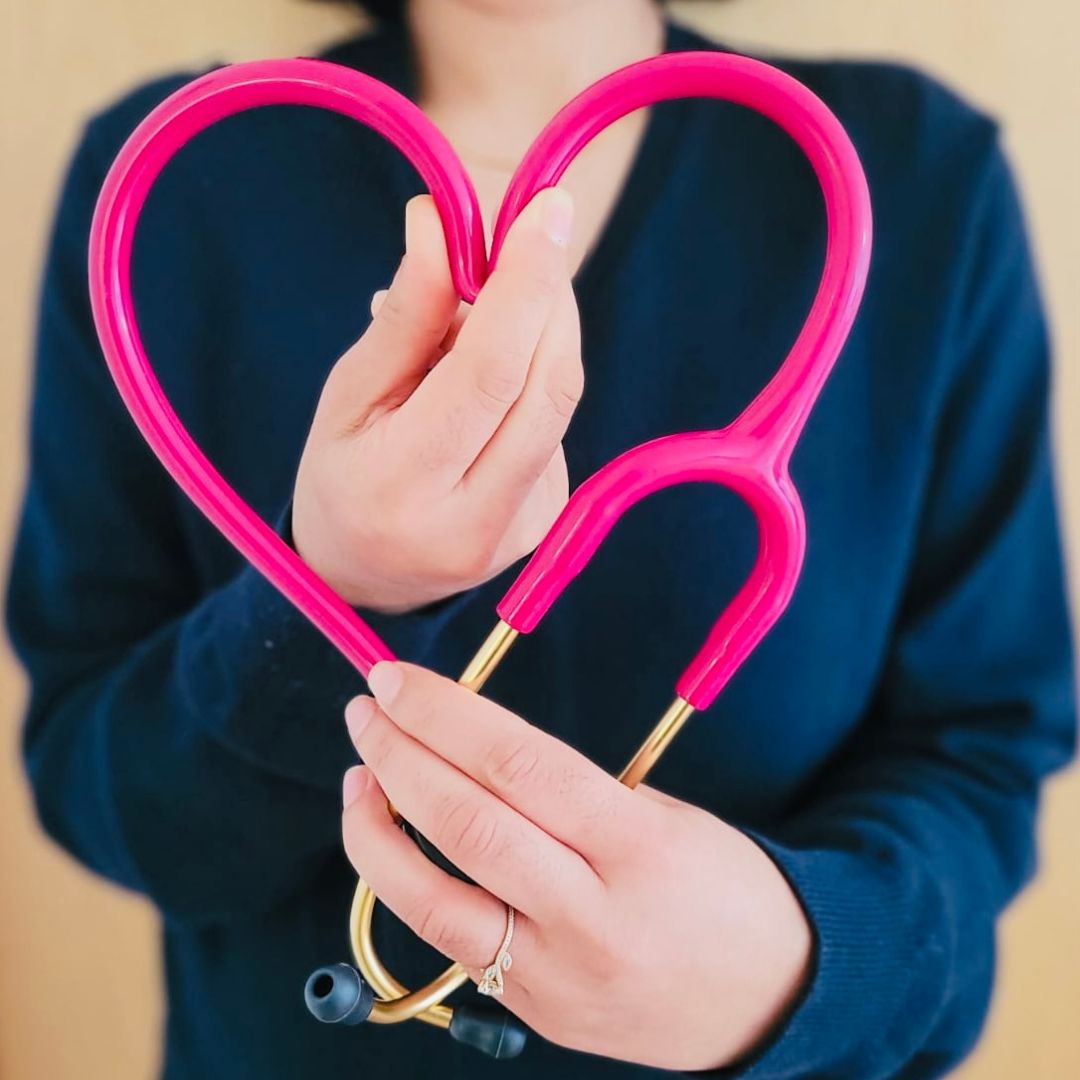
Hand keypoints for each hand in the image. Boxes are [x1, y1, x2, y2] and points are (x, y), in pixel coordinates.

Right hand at [293, 189, 581, 613]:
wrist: (362, 582)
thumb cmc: (342, 476)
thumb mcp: (348, 393)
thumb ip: (407, 315)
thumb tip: (440, 222)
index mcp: (404, 486)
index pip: (491, 371)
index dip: (527, 283)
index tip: (549, 209)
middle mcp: (475, 521)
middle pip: (547, 383)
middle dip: (548, 295)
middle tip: (529, 234)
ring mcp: (522, 532)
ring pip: (557, 399)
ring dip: (538, 335)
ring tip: (474, 332)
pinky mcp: (548, 527)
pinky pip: (555, 425)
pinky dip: (532, 381)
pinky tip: (489, 392)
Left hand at [342, 663, 811, 1070]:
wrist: (770, 1000)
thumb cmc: (723, 889)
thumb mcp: (667, 820)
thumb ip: (572, 794)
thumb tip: (468, 748)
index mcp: (638, 848)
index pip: (519, 765)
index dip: (445, 715)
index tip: (398, 680)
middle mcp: (591, 915)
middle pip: (467, 823)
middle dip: (399, 755)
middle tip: (366, 710)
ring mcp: (554, 975)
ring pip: (432, 900)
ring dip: (375, 830)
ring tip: (359, 777)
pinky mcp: (532, 1013)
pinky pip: (449, 942)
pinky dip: (404, 885)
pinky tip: (390, 843)